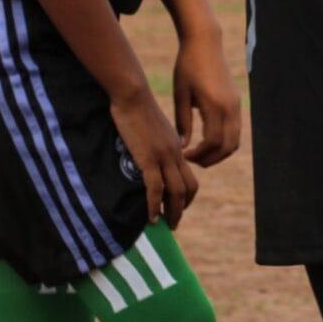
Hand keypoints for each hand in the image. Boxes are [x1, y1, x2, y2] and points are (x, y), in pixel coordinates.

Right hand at [111, 84, 198, 225]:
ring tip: (166, 225)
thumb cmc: (138, 110)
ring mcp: (164, 156)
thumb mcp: (154, 129)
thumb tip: (152, 155)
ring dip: (172, 211)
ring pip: (176, 191)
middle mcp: (175, 154)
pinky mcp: (149, 158)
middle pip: (188, 187)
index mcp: (177, 147)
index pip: (189, 176)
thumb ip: (157, 143)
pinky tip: (151, 216)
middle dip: (183, 207)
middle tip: (174, 222)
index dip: (187, 194)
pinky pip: (155, 187)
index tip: (178, 206)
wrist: (133, 97)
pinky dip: (155, 205)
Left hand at [171, 31, 242, 166]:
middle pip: (228, 146)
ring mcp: (236, 104)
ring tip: (200, 153)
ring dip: (219, 152)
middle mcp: (230, 107)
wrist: (205, 43)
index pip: (213, 142)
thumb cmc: (187, 66)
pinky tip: (206, 139)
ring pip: (235, 140)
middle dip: (211, 159)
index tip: (184, 156)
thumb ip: (182, 122)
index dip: (199, 155)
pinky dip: (224, 141)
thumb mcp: (181, 95)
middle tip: (193, 161)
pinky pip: (235, 129)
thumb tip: (183, 146)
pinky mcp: (236, 101)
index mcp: (215, 105)